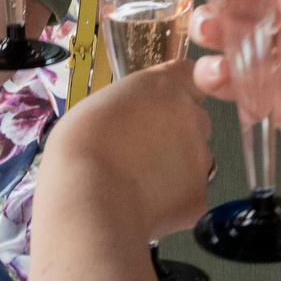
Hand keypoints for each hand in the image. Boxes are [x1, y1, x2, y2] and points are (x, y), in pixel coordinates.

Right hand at [47, 63, 214, 238]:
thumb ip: (129, 107)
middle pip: (195, 120)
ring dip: (175, 169)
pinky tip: (143, 205)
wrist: (86, 199)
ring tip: (136, 182)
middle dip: (176, 134)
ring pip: (195, 161)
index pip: (191, 75)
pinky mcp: (198, 196)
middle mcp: (190, 118)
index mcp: (164, 88)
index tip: (166, 103)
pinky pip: (190, 196)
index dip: (180, 91)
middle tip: (140, 151)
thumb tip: (129, 121)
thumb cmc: (80, 153)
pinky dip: (173, 203)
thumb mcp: (97, 106)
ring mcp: (200, 159)